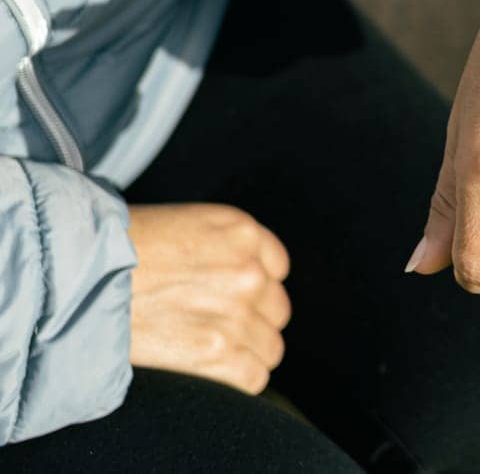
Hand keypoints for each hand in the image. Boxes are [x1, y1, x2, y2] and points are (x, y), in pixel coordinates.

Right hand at [127, 203, 291, 394]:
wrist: (77, 281)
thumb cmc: (114, 252)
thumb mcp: (180, 225)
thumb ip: (218, 248)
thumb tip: (228, 278)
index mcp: (241, 231)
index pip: (277, 268)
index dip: (255, 288)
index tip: (232, 300)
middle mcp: (249, 269)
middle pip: (276, 310)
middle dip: (251, 321)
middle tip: (213, 330)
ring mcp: (238, 311)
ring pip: (269, 347)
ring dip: (244, 353)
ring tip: (207, 354)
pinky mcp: (220, 351)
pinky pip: (254, 376)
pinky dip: (236, 380)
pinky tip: (209, 373)